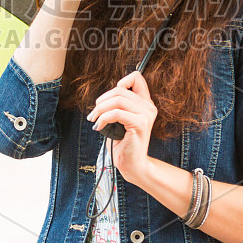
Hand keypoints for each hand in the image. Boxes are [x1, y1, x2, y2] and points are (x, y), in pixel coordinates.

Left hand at [87, 70, 156, 184]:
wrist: (132, 164)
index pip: (136, 77)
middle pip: (120, 90)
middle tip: (94, 114)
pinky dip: (103, 118)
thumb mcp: (120, 119)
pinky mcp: (139, 124)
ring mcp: (145, 115)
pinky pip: (116, 113)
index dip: (120, 82)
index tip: (108, 100)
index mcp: (145, 103)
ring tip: (94, 119)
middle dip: (101, 100)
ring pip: (117, 100)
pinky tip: (98, 126)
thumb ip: (119, 105)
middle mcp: (148, 107)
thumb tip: (103, 98)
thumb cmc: (123, 142)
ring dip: (100, 109)